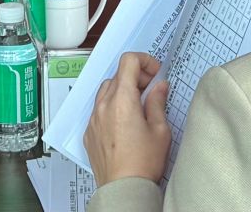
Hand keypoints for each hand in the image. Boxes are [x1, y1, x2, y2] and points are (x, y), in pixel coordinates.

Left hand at [85, 52, 170, 185]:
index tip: (155, 73)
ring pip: (106, 91)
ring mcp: (94, 119)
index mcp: (122, 100)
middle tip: (151, 90)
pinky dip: (111, 107)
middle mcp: (103, 106)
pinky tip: (125, 123)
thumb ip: (158, 102)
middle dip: (135, 77)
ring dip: (122, 91)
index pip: (128, 62)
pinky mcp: (90, 133)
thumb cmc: (143, 163)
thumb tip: (159, 86)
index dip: (144, 61)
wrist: (124, 189)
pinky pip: (99, 110)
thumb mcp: (160, 130)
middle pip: (117, 76)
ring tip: (138, 107)